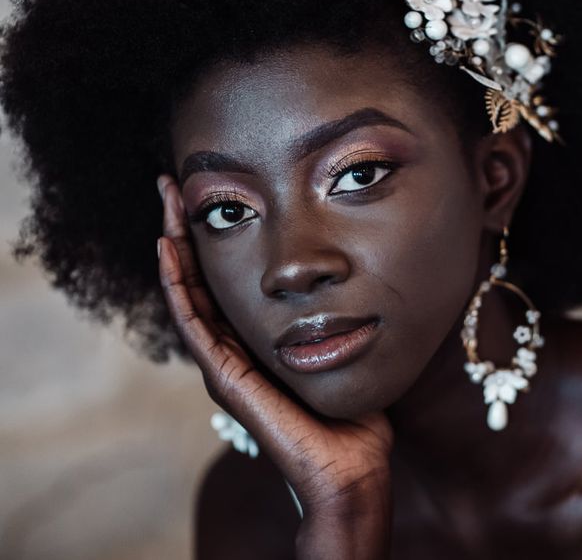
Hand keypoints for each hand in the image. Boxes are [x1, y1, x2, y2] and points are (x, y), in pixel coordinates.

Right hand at [156, 174, 392, 557]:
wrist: (348, 464)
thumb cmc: (351, 408)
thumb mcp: (338, 343)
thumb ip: (330, 312)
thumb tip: (349, 270)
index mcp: (254, 339)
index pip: (222, 278)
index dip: (210, 237)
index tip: (207, 192)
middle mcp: (231, 348)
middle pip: (197, 278)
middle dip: (184, 229)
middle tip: (172, 183)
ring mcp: (223, 363)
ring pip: (188, 292)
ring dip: (173, 244)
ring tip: (165, 200)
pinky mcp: (224, 377)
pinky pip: (193, 322)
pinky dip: (177, 284)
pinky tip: (167, 248)